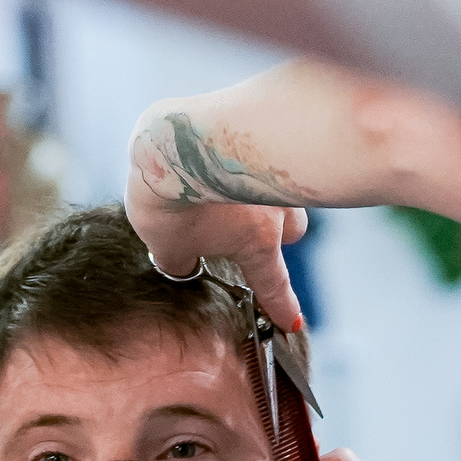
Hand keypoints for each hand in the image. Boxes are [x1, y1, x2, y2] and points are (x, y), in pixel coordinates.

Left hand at [124, 103, 308, 331]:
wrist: (174, 138)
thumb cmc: (173, 197)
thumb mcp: (167, 245)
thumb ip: (179, 261)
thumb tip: (181, 264)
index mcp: (257, 239)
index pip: (273, 282)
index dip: (281, 306)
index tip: (292, 323)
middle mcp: (275, 207)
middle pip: (292, 229)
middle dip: (276, 234)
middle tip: (244, 233)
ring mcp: (270, 169)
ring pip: (280, 190)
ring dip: (261, 195)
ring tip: (225, 189)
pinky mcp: (255, 137)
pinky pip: (257, 157)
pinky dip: (240, 162)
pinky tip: (212, 156)